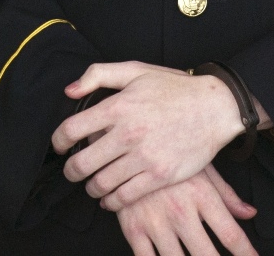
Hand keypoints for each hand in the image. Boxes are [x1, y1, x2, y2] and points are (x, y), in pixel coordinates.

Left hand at [53, 62, 258, 208]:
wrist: (215, 108)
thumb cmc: (175, 89)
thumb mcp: (138, 71)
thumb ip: (99, 75)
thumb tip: (69, 91)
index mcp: (119, 106)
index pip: (70, 130)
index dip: (58, 141)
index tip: (62, 146)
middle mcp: (128, 133)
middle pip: (80, 165)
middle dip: (71, 171)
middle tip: (75, 170)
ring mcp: (144, 156)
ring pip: (99, 185)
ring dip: (91, 187)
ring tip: (95, 183)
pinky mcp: (159, 175)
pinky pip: (122, 198)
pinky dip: (111, 201)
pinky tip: (111, 196)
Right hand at [116, 164, 257, 255]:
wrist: (130, 143)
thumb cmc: (172, 155)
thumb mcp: (203, 169)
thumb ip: (227, 195)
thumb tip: (250, 214)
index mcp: (202, 195)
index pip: (230, 233)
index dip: (245, 253)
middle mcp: (181, 211)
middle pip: (206, 254)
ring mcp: (156, 222)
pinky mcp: (133, 229)